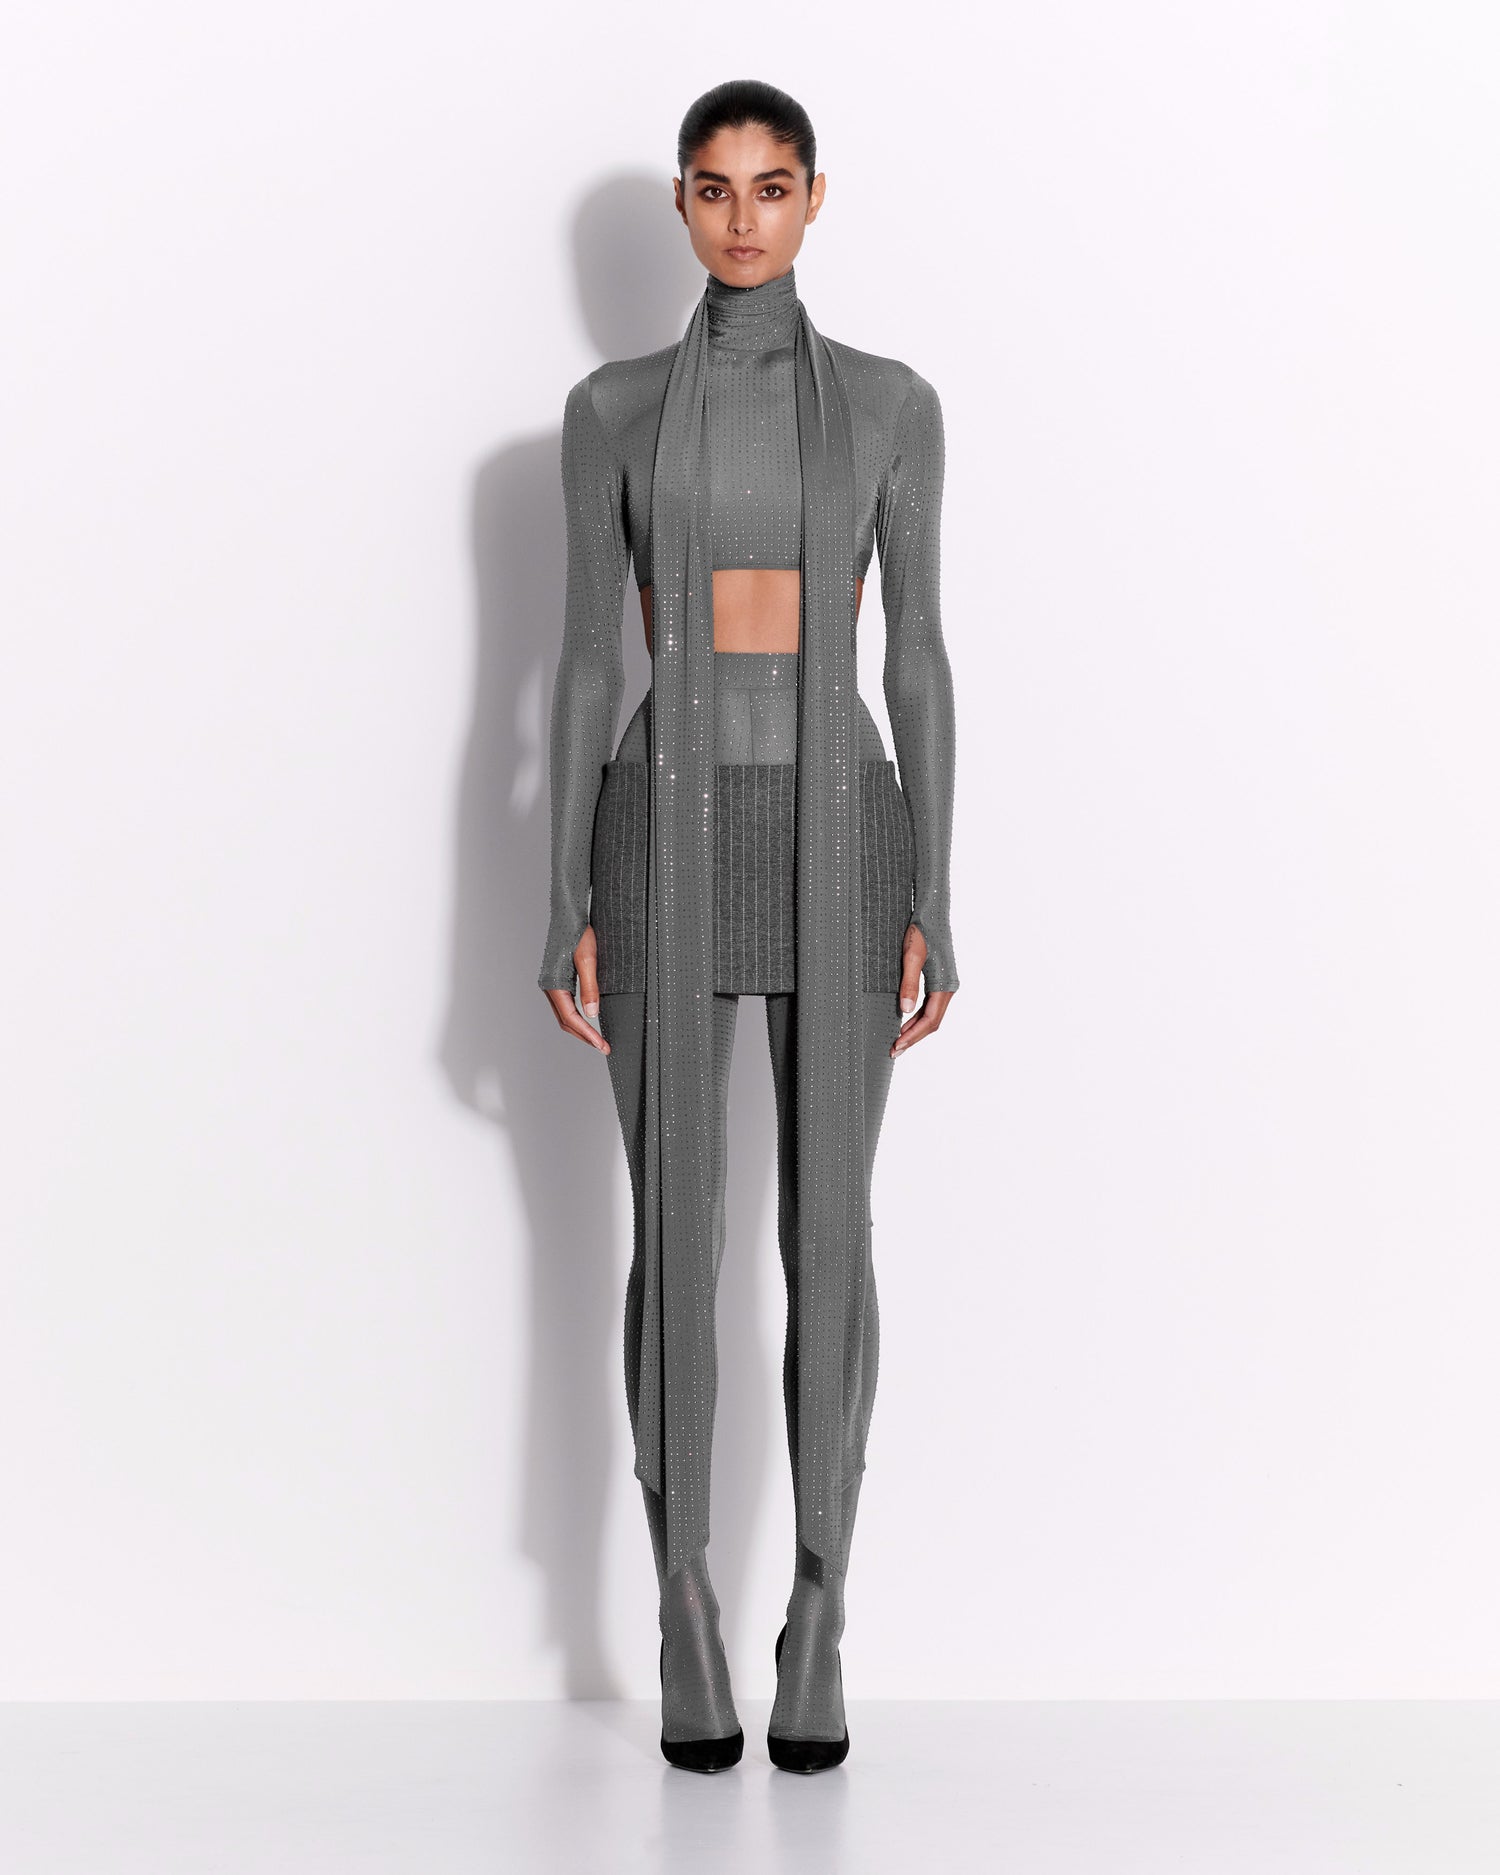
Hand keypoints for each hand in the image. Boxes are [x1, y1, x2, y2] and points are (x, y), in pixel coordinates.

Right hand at [541, 923, 610, 1054]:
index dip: (588, 1034)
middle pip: (566, 1021)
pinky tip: (589, 1018)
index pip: (571, 1018)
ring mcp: (552, 983)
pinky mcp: (557, 978)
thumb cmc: (578, 932)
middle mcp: (549, 986)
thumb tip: (592, 1013)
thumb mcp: (589, 960)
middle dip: (584, 1036)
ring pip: (564, 1015)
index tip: (602, 1045)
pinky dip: (577, 1016)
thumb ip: (590, 987)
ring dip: (580, 1028)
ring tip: (597, 1038)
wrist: (569, 914)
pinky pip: (565, 1005)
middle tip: (603, 1046)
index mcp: (554, 984)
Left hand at [891, 922, 954, 1057]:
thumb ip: (909, 983)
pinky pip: (930, 1005)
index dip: (913, 1035)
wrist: (931, 911)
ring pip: (932, 1015)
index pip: (930, 1020)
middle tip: (894, 1050)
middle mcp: (948, 987)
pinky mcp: (939, 979)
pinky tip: (904, 1022)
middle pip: (932, 1022)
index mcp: (945, 984)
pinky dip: (917, 1017)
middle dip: (914, 1037)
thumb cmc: (921, 930)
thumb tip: (904, 1010)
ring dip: (915, 1029)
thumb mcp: (911, 955)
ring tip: (897, 1041)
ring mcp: (945, 984)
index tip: (897, 1045)